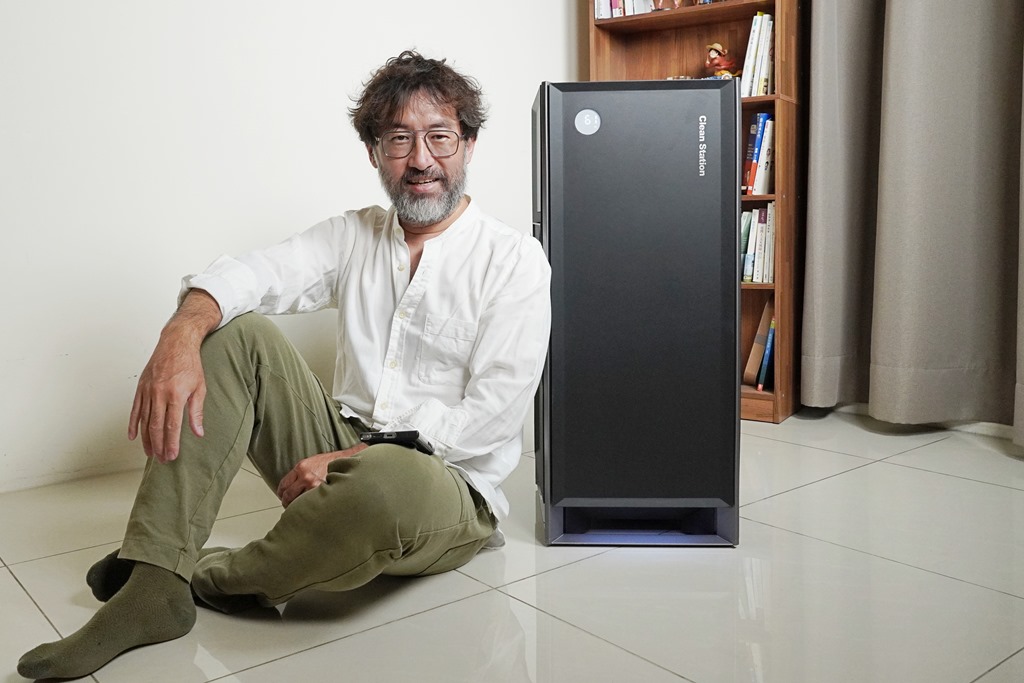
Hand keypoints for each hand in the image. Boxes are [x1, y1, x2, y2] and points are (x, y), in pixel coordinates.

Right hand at [128, 334, 205, 462]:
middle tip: (161, 459)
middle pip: (156, 426)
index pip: (172, 426)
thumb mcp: (200, 387)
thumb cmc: (190, 364)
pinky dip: (133, 424)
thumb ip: (197, 412)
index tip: (171, 456)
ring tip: (150, 453)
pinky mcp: (141, 387)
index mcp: (176, 395)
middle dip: (158, 445)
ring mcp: (148, 390)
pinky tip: (133, 436)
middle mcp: (159, 394)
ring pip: (144, 420)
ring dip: (146, 439)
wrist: (176, 342)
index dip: (171, 443)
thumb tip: (198, 433)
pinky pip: (135, 409)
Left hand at [276, 443, 367, 507]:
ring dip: (298, 507)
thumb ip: (299, 474)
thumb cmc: (331, 464)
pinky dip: (309, 507)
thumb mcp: (311, 463)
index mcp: (301, 467)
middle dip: (287, 502)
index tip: (283, 497)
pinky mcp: (323, 492)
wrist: (347, 462)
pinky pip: (310, 504)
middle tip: (290, 505)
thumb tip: (290, 488)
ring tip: (302, 508)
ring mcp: (315, 486)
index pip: (283, 485)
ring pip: (298, 503)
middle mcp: (306, 476)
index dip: (281, 493)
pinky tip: (312, 507)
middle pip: (287, 496)